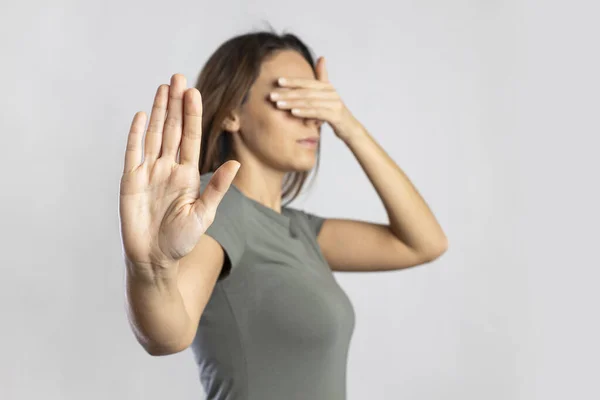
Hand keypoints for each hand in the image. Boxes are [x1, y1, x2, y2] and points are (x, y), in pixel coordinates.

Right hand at [119, 74, 239, 270]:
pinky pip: (133, 153)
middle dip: (176, 104)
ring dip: (158, 112)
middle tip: (179, 77)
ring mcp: (149, 173)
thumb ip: (218, 187)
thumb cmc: (182, 240)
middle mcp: (169, 168)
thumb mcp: (204, 214)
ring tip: (163, 87)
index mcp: (188, 174)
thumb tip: (235, 162)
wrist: (154, 259)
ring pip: (155, 135)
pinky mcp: (131, 181)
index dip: (192, 115)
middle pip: (173, 130)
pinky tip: (142, 116)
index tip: (194, 92)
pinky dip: (136, 135)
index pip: (191, 138)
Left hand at [269, 56, 363, 141]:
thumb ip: (322, 78)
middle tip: (272, 95)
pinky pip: (317, 113)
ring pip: (310, 102)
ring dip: (292, 103)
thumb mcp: (327, 96)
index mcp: (327, 87)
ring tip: (278, 104)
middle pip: (306, 92)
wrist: (350, 129)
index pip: (307, 82)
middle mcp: (331, 93)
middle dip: (287, 93)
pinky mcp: (336, 116)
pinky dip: (304, 112)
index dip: (292, 81)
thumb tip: (321, 57)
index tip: (278, 81)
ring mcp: (334, 104)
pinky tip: (293, 112)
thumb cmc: (334, 112)